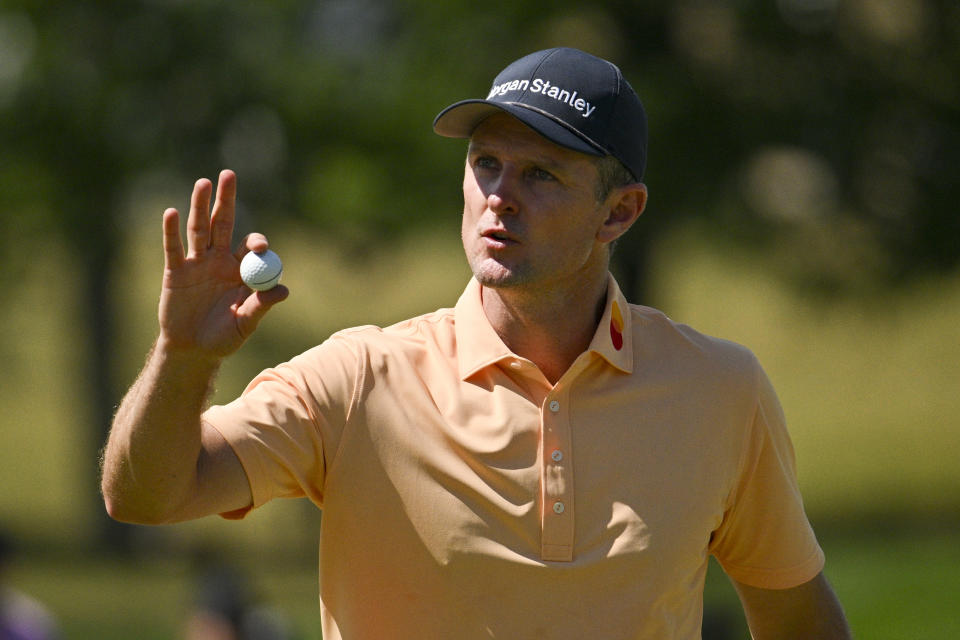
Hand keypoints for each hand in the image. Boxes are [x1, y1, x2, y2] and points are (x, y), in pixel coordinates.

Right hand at [158, 169, 287, 358]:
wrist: (193, 350)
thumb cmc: (224, 338)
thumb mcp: (245, 325)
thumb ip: (261, 306)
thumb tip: (283, 290)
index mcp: (242, 271)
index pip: (250, 247)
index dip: (255, 242)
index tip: (258, 247)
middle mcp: (220, 260)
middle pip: (224, 224)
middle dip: (227, 200)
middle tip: (229, 174)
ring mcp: (197, 263)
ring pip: (199, 229)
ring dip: (200, 206)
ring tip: (204, 183)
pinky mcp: (175, 271)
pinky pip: (173, 248)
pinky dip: (171, 231)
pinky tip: (171, 212)